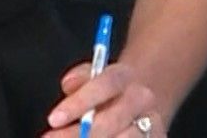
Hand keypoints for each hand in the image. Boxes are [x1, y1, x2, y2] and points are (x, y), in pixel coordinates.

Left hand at [42, 59, 166, 137]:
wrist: (141, 103)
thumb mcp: (92, 76)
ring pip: (125, 137)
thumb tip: (69, 84)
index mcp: (124, 76)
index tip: (53, 119)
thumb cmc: (108, 92)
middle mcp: (143, 99)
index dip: (78, 103)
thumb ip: (79, 78)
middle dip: (80, 133)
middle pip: (112, 119)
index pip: (104, 85)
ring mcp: (153, 122)